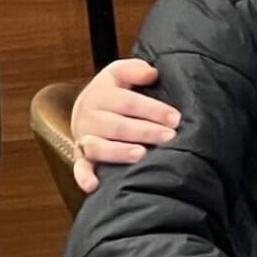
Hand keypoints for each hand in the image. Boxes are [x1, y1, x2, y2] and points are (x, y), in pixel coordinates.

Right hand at [71, 57, 179, 192]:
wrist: (86, 110)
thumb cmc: (113, 92)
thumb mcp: (120, 74)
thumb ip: (134, 70)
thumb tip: (151, 73)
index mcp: (100, 95)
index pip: (128, 102)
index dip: (152, 109)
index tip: (176, 118)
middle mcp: (89, 117)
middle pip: (117, 125)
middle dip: (144, 131)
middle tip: (169, 137)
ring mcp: (85, 138)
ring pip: (98, 146)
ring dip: (118, 152)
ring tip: (141, 154)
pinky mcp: (82, 157)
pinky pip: (80, 167)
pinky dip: (84, 176)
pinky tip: (93, 186)